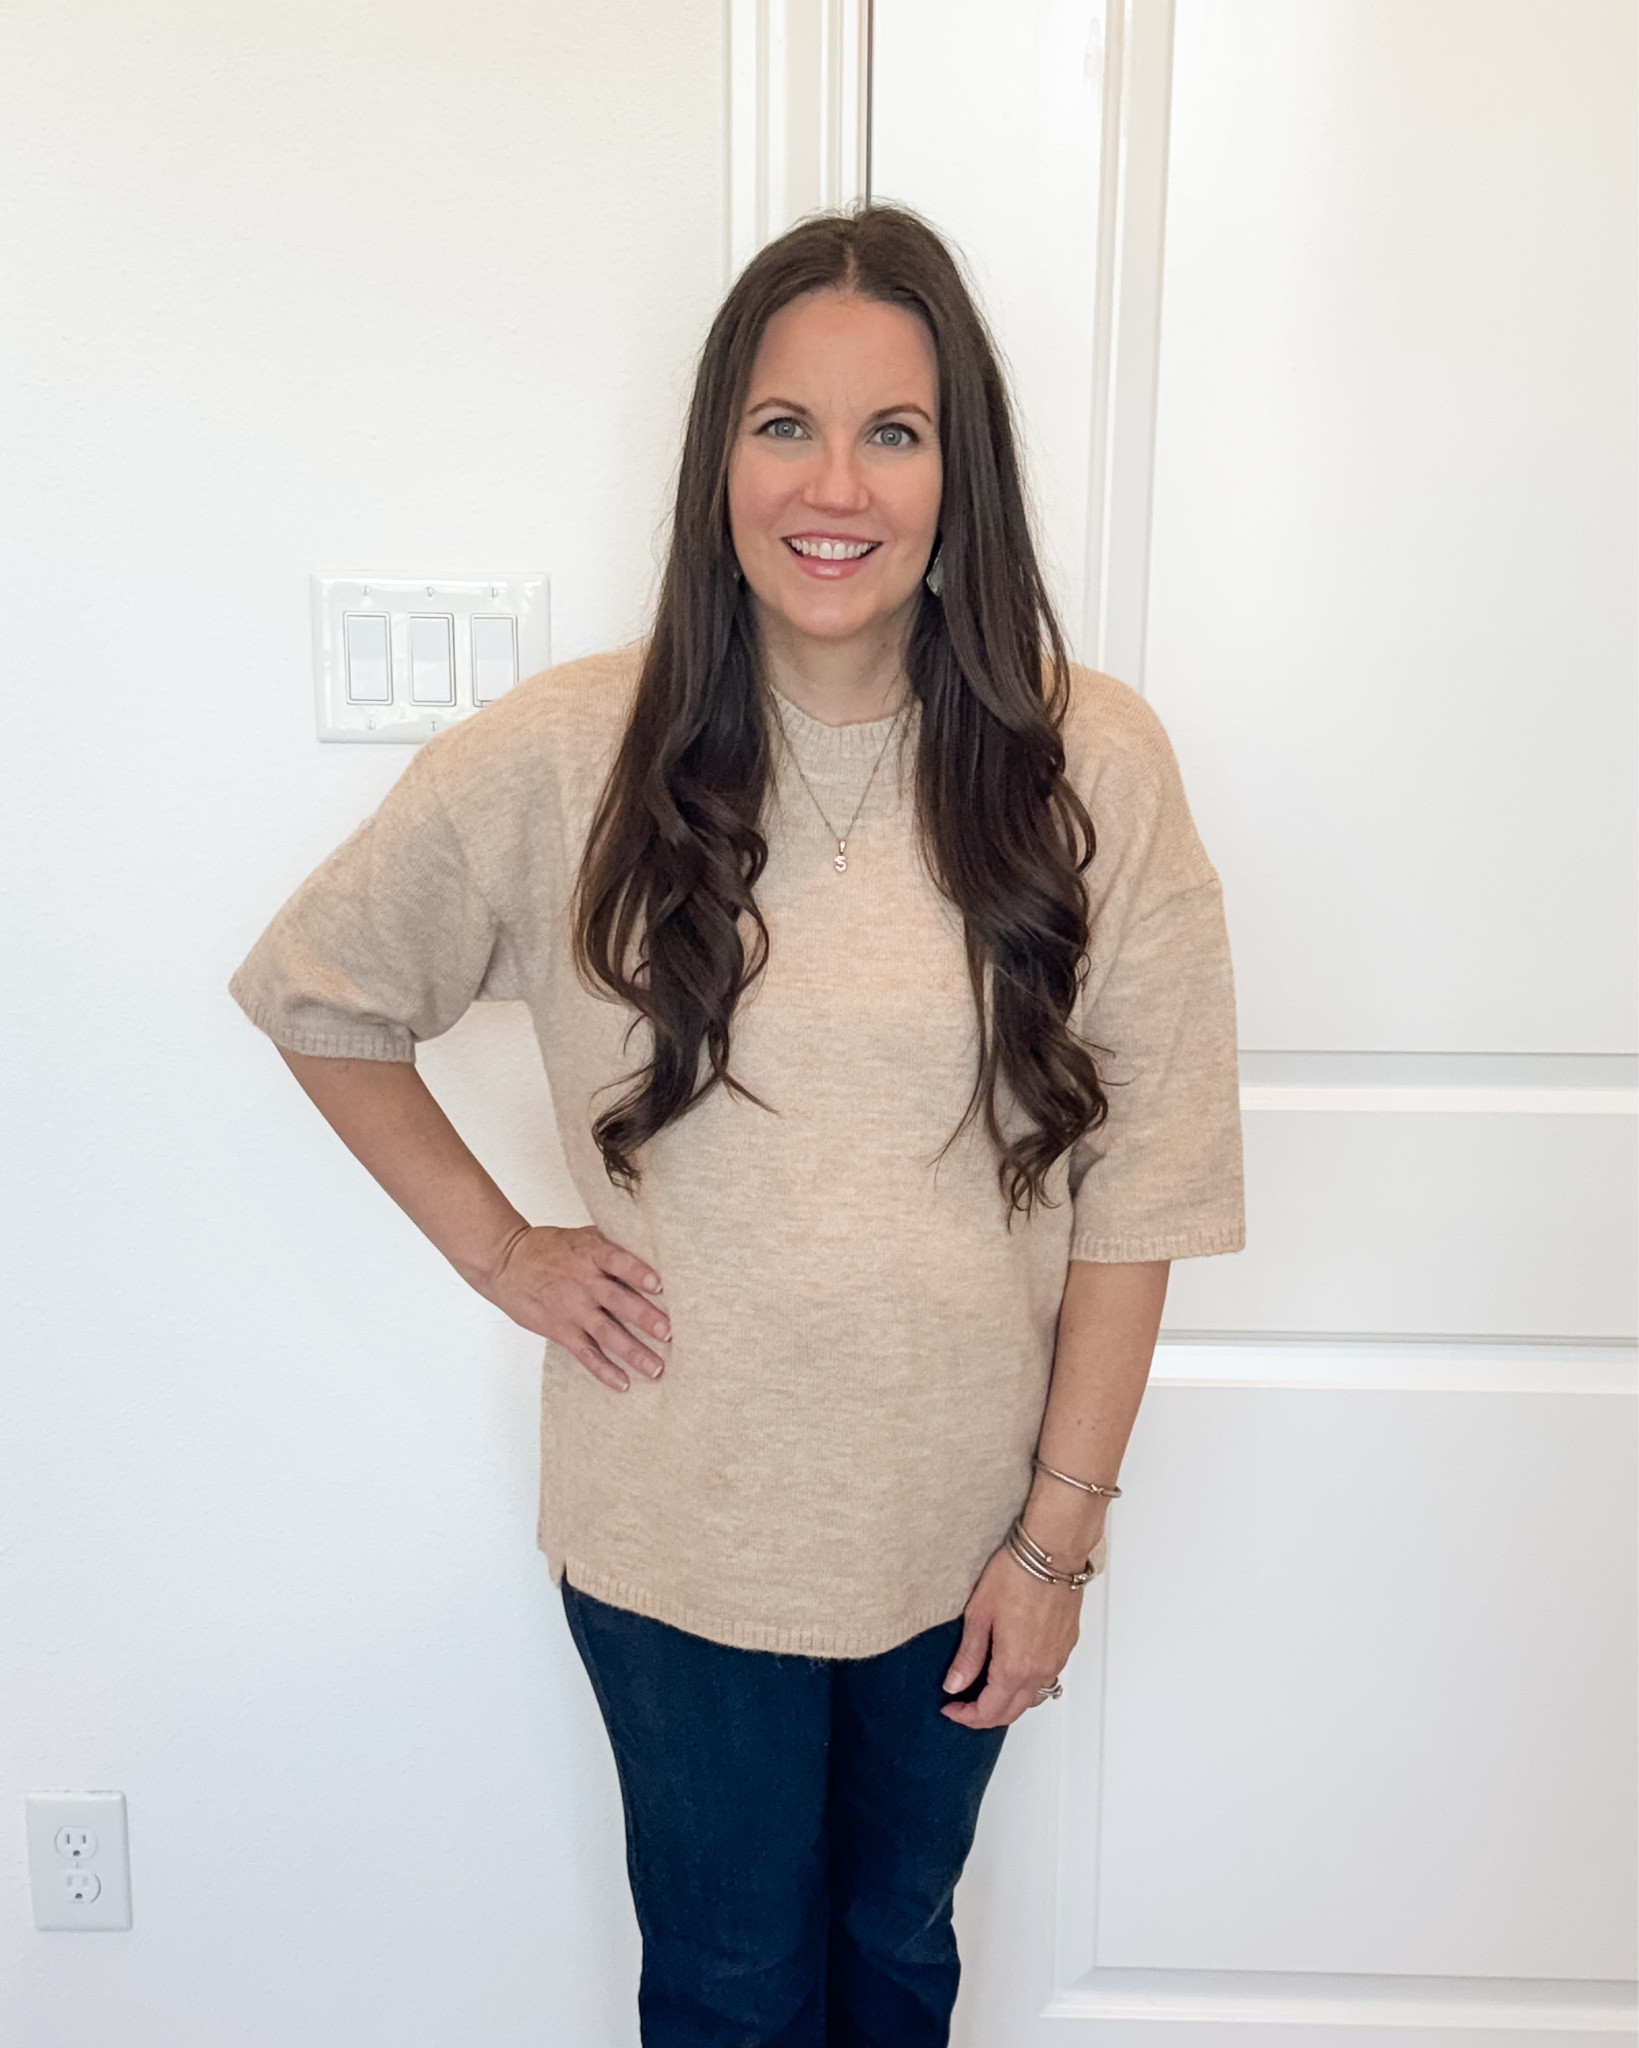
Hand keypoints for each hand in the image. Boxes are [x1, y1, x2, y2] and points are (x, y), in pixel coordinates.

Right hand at [477, 1224, 667, 1391]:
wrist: (506, 1263)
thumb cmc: (549, 1248)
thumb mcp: (581, 1236)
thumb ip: (612, 1243)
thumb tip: (652, 1245)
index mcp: (590, 1254)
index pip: (617, 1261)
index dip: (638, 1272)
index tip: (659, 1284)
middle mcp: (583, 1282)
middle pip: (618, 1300)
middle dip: (644, 1317)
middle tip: (668, 1331)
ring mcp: (572, 1309)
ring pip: (607, 1333)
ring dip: (633, 1351)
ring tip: (656, 1368)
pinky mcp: (561, 1330)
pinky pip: (585, 1353)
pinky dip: (603, 1370)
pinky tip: (623, 1383)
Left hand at [940, 1544, 1084, 1727]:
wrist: (1052, 1551)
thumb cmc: (1017, 1574)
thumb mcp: (979, 1614)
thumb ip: (968, 1655)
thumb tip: (954, 1684)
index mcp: (1014, 1667)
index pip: (988, 1711)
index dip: (965, 1716)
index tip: (950, 1707)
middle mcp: (1040, 1670)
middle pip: (1011, 1713)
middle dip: (984, 1715)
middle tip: (963, 1704)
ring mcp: (1056, 1660)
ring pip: (1031, 1699)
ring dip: (1007, 1702)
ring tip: (985, 1688)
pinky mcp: (1065, 1646)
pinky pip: (1046, 1680)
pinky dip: (1026, 1685)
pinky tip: (1012, 1669)